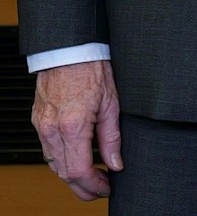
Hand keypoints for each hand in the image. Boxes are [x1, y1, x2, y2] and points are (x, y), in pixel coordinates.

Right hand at [33, 59, 120, 199]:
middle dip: (83, 187)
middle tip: (102, 188)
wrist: (68, 50)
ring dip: (72, 175)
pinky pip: (48, 150)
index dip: (94, 185)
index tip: (108, 186)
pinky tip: (78, 159)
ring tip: (94, 176)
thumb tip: (116, 163)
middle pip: (63, 173)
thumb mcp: (111, 104)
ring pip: (54, 164)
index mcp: (72, 126)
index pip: (79, 171)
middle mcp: (52, 129)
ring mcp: (42, 126)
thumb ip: (112, 137)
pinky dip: (62, 160)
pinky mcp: (39, 121)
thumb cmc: (92, 70)